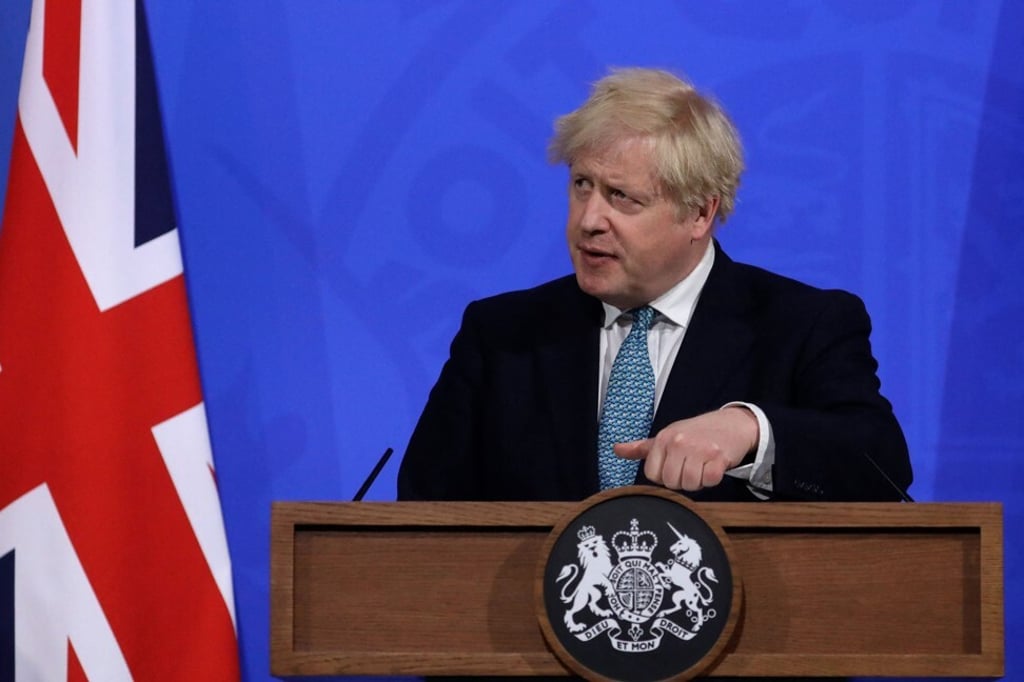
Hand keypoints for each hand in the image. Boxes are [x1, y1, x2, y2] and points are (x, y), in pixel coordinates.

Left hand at [614, 407, 758, 490]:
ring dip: (698, 481)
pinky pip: (709, 481)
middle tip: (692, 465)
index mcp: (663, 439)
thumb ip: (642, 448)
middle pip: (671, 483)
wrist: (732, 424)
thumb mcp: (667, 436)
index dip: (664, 476)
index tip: (675, 465)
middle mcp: (679, 442)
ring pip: (690, 485)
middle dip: (682, 480)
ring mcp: (699, 449)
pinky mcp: (719, 457)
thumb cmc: (697, 432)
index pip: (652, 475)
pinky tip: (714, 465)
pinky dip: (713, 478)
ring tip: (702, 465)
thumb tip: (616, 449)